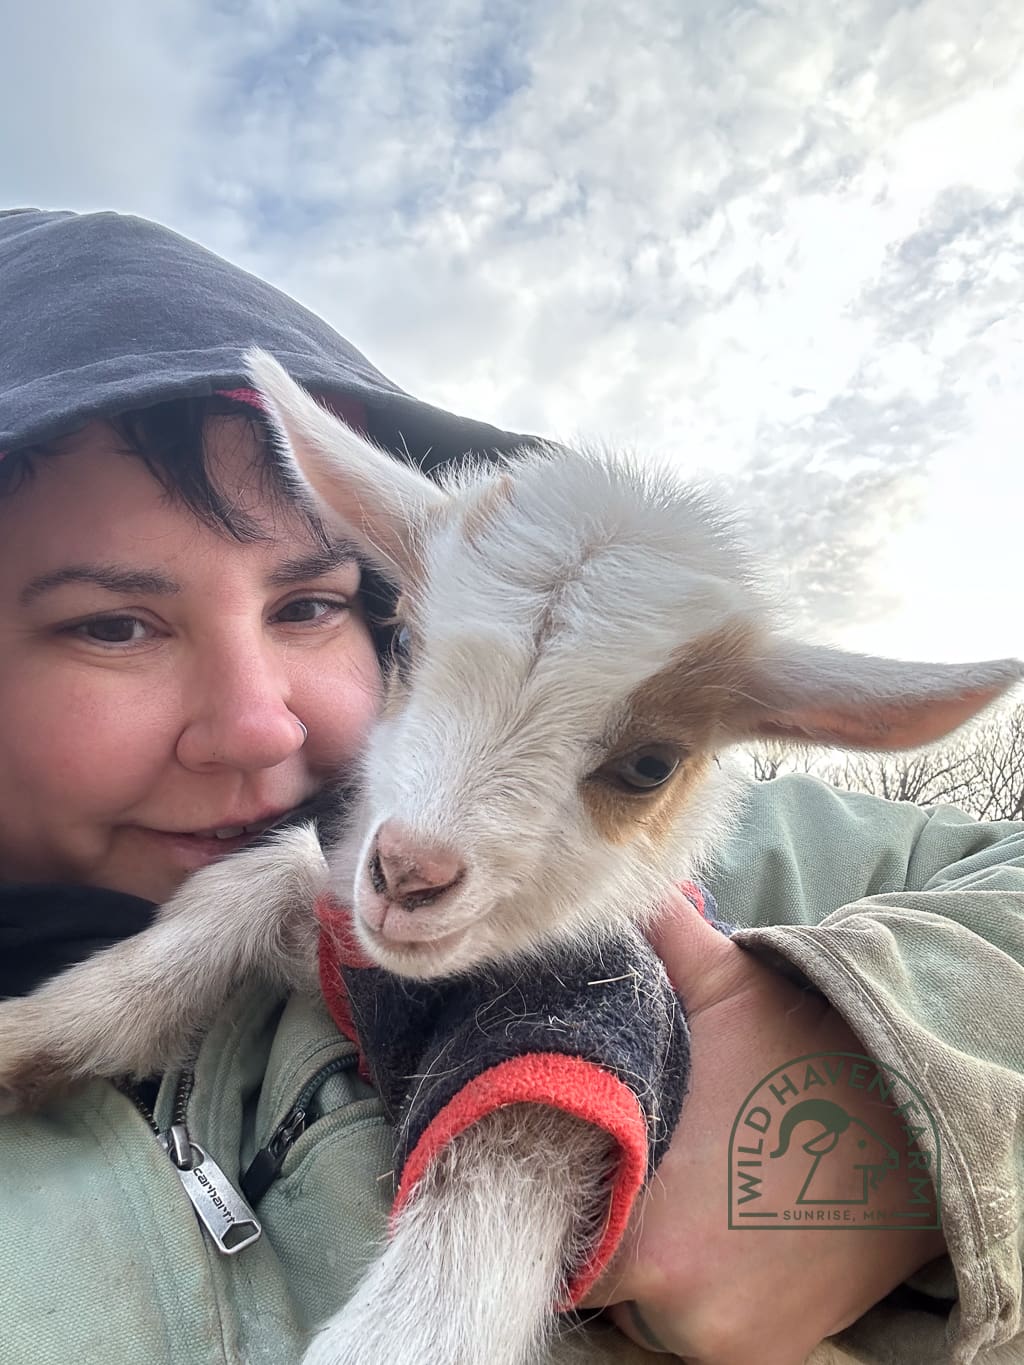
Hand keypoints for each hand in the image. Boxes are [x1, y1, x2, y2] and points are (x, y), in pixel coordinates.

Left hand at [581, 892, 947, 1363]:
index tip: (583, 1154)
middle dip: (610, 1229)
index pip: (565, 1246)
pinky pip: (700, 1333)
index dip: (566, 1196)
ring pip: (647, 1311)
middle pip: (604, 1283)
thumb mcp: (729, 990)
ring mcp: (732, 1346)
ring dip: (653, 1269)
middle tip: (637, 1166)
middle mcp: (687, 1317)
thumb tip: (616, 887)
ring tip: (683, 1193)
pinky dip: (699, 1296)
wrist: (926, 1131)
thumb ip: (658, 938)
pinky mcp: (769, 1358)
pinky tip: (720, 1227)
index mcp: (656, 1242)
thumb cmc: (813, 1059)